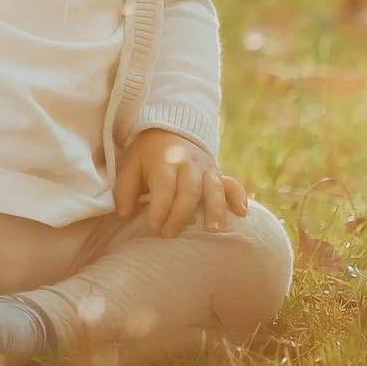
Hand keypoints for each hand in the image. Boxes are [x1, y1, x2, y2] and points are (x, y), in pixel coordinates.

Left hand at [114, 129, 250, 237]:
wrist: (169, 130)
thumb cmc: (147, 155)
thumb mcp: (130, 164)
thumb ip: (125, 189)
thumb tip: (124, 215)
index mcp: (165, 160)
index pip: (165, 186)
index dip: (159, 207)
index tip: (153, 226)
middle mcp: (189, 164)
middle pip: (190, 189)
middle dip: (180, 214)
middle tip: (169, 235)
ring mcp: (206, 168)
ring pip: (214, 188)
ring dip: (215, 208)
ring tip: (213, 230)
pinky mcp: (218, 174)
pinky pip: (232, 184)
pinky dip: (239, 197)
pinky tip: (241, 213)